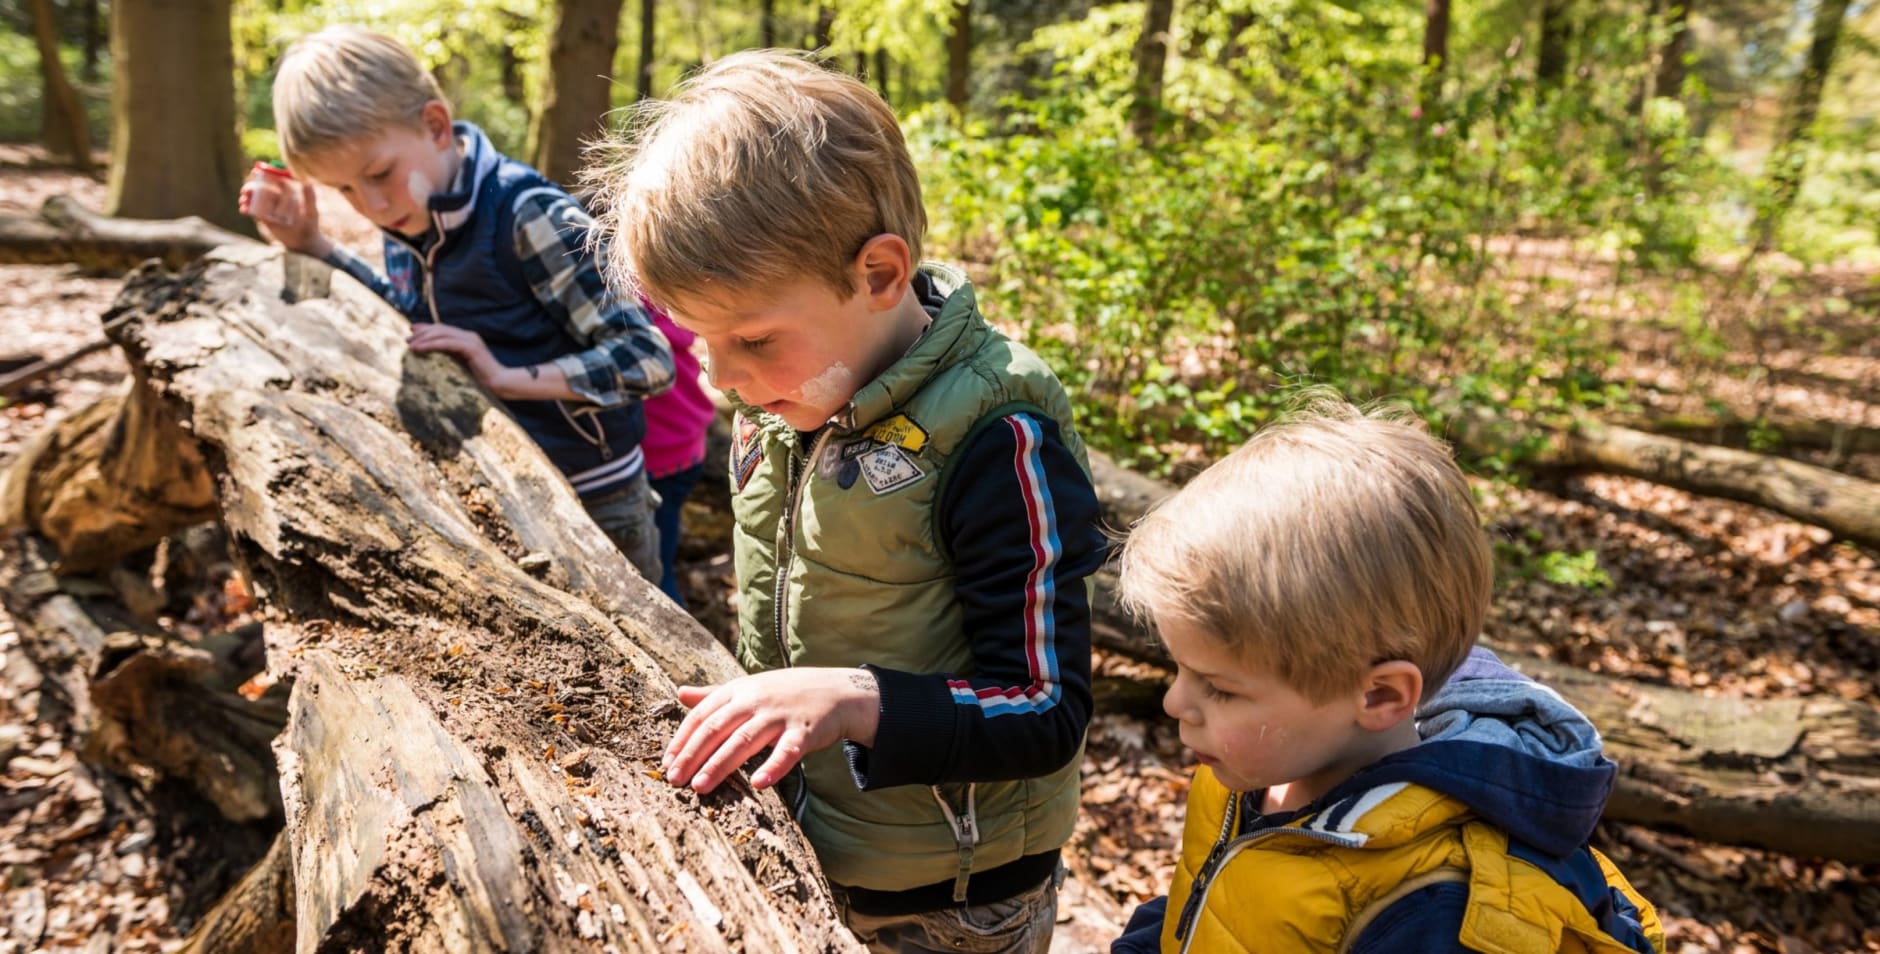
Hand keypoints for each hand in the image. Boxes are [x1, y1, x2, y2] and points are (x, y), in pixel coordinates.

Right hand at [239, 180, 328, 257]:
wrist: (303, 241)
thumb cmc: (310, 225)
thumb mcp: (311, 212)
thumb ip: (310, 198)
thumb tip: (308, 182)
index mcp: (288, 193)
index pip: (274, 179)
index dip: (264, 174)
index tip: (256, 172)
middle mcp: (277, 198)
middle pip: (261, 188)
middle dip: (251, 187)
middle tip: (246, 190)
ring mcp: (269, 207)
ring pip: (255, 198)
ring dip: (247, 197)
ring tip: (243, 200)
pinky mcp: (264, 217)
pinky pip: (253, 211)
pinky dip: (247, 208)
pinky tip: (244, 210)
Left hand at [406, 324, 507, 390]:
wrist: (501, 384)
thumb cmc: (483, 380)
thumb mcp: (462, 366)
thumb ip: (451, 359)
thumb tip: (433, 358)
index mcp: (467, 339)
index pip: (443, 329)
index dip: (427, 328)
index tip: (412, 332)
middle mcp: (469, 336)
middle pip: (440, 328)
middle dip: (422, 332)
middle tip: (408, 339)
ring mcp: (470, 340)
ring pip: (441, 333)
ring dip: (423, 338)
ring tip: (410, 344)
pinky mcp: (470, 347)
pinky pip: (446, 343)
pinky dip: (430, 344)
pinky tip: (419, 349)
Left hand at [662, 668, 880, 794]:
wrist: (838, 691)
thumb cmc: (786, 692)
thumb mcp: (749, 688)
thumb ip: (714, 694)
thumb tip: (680, 694)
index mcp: (739, 690)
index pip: (702, 715)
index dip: (682, 739)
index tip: (666, 763)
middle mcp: (756, 699)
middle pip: (717, 728)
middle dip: (693, 754)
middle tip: (674, 780)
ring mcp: (781, 714)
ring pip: (745, 740)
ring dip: (720, 764)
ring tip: (700, 787)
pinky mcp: (805, 730)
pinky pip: (788, 751)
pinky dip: (774, 767)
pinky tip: (759, 785)